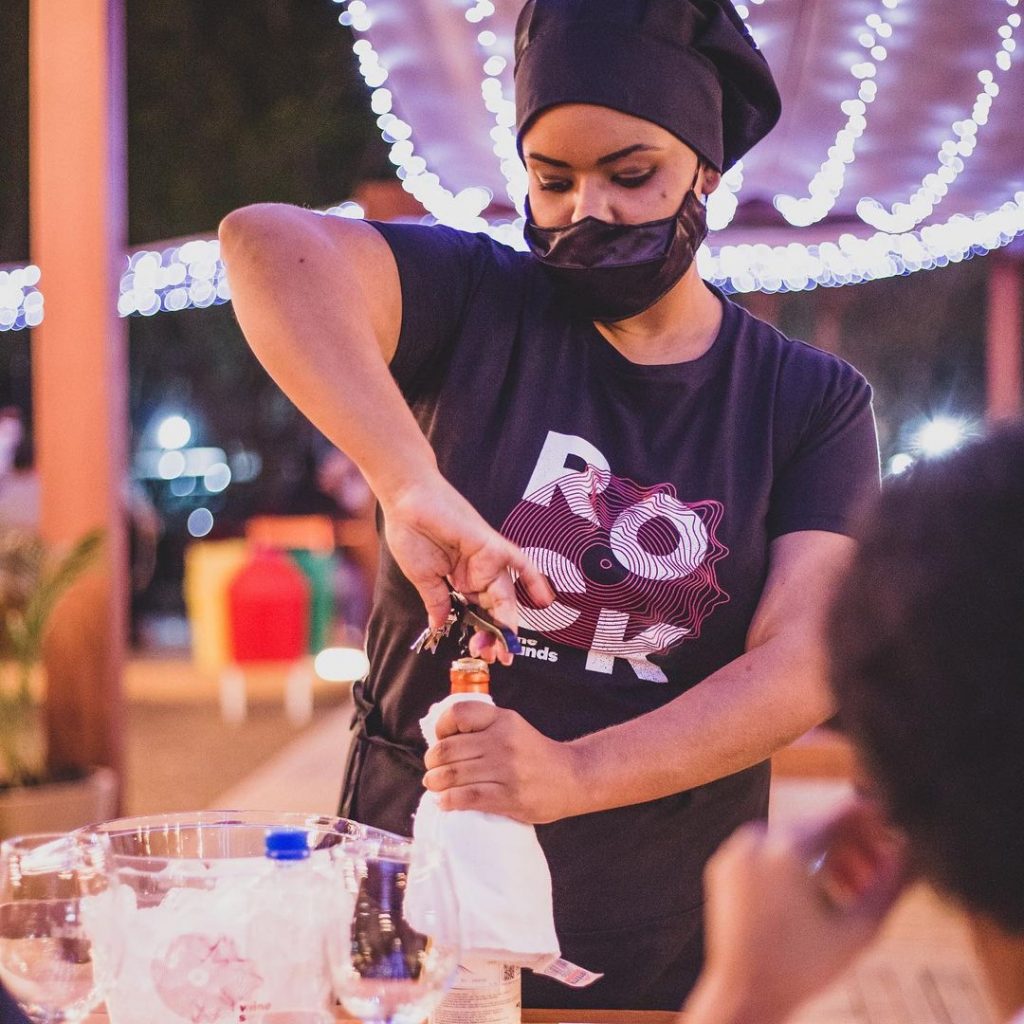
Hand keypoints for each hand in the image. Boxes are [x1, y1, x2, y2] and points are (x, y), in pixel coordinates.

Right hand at [381, 475, 553, 663]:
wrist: (406, 501)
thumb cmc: (410, 534)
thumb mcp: (423, 578)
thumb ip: (436, 601)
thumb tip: (438, 626)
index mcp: (460, 580)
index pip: (476, 613)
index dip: (481, 634)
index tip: (482, 656)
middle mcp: (476, 572)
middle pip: (493, 608)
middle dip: (496, 635)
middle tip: (499, 659)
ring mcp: (485, 559)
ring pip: (505, 595)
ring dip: (507, 622)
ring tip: (509, 647)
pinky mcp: (491, 545)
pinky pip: (519, 562)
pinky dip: (533, 578)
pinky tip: (545, 600)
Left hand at [422, 700, 578, 822]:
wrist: (572, 777)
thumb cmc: (536, 754)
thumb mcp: (513, 727)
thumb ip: (484, 727)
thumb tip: (443, 740)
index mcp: (502, 720)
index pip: (459, 713)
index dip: (441, 727)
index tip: (440, 739)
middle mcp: (502, 741)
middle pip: (449, 749)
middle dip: (432, 762)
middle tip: (432, 769)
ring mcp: (506, 770)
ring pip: (453, 775)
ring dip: (435, 783)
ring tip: (435, 785)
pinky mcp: (508, 796)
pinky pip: (467, 797)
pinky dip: (449, 801)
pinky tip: (445, 802)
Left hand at [684, 799, 908, 1023]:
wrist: (745, 993)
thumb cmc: (804, 968)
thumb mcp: (858, 929)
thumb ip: (889, 886)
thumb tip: (911, 853)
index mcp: (787, 849)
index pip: (838, 815)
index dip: (871, 818)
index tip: (893, 825)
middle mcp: (756, 840)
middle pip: (816, 827)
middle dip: (851, 846)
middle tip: (877, 872)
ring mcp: (735, 851)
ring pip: (792, 839)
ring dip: (824, 856)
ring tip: (849, 891)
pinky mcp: (724, 865)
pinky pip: (766, 852)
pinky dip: (792, 863)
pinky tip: (817, 892)